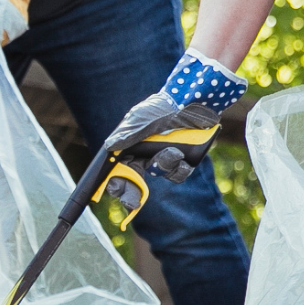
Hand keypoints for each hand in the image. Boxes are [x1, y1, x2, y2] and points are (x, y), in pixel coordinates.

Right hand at [98, 52, 245, 196]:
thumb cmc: (164, 106)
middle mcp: (148, 151)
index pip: (119, 166)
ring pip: (159, 173)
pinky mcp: (185, 160)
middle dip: (132, 191)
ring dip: (164, 165)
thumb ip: (127, 134)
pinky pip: (178, 174)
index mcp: (133, 143)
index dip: (116, 179)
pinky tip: (183, 156)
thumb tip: (109, 147)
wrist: (194, 102)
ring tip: (174, 151)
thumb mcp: (142, 118)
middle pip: (135, 177)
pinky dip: (180, 168)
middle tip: (131, 202)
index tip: (115, 190)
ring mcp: (166, 156)